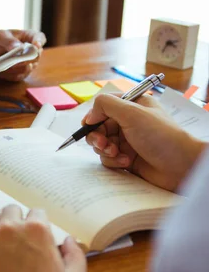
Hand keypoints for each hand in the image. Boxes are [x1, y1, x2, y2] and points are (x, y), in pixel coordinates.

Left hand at [0, 29, 45, 80]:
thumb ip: (9, 40)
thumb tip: (19, 47)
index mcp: (29, 37)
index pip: (40, 38)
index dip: (40, 42)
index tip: (36, 45)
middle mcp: (31, 51)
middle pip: (37, 56)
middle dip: (29, 58)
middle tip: (20, 58)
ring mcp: (26, 64)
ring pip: (29, 68)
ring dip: (20, 67)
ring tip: (11, 65)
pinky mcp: (19, 74)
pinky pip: (20, 76)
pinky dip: (13, 74)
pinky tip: (7, 71)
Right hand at [83, 94, 204, 191]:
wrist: (182, 167)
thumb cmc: (160, 136)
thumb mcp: (132, 112)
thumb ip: (106, 105)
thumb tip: (89, 116)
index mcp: (132, 106)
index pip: (103, 106)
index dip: (94, 116)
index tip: (90, 125)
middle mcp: (129, 122)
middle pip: (98, 127)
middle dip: (97, 136)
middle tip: (102, 143)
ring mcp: (128, 141)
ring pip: (101, 144)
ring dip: (105, 149)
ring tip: (117, 153)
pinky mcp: (127, 158)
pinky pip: (108, 159)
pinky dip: (113, 161)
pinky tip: (127, 162)